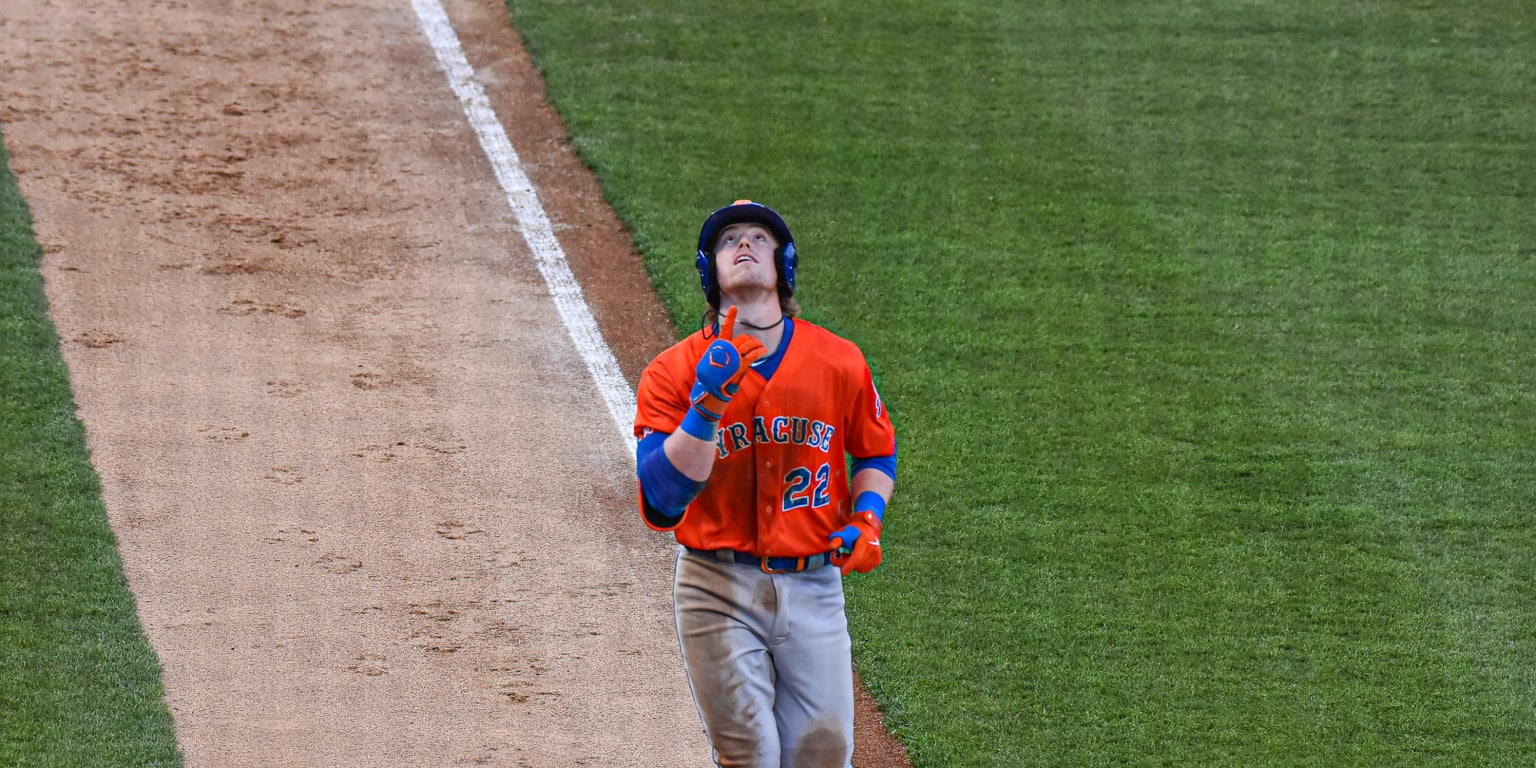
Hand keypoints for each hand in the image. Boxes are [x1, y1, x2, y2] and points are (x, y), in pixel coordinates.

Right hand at [689, 306, 765, 420]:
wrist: (710, 390)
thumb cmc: (711, 377)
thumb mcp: (714, 361)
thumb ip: (723, 353)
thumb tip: (731, 349)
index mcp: (718, 346)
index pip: (725, 329)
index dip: (730, 318)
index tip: (734, 308)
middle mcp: (725, 349)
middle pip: (743, 338)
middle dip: (751, 340)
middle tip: (756, 344)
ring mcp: (733, 357)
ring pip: (749, 345)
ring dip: (757, 345)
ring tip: (761, 348)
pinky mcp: (740, 366)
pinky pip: (753, 355)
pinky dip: (759, 352)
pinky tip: (763, 352)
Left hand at [829, 510, 882, 575]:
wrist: (869, 528)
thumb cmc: (854, 530)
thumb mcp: (844, 532)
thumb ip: (837, 539)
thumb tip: (830, 546)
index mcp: (866, 541)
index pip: (857, 557)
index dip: (849, 565)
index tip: (843, 573)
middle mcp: (874, 549)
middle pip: (856, 564)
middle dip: (843, 562)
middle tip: (836, 554)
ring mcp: (876, 556)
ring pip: (859, 568)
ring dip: (850, 564)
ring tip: (847, 553)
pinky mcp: (877, 561)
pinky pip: (863, 568)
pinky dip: (857, 565)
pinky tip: (854, 556)